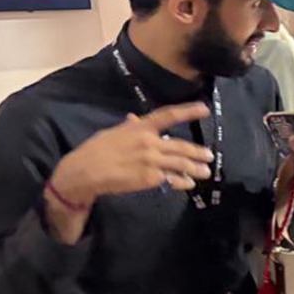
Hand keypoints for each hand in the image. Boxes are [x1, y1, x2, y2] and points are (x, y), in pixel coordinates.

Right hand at [50, 103, 214, 204]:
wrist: (84, 172)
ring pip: (180, 164)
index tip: (204, 109)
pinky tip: (188, 183)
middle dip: (197, 152)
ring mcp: (151, 161)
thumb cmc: (96, 150)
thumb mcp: (113, 133)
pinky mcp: (149, 178)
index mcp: (140, 128)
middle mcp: (149, 142)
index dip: (187, 111)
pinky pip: (172, 179)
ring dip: (195, 168)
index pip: (168, 115)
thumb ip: (129, 127)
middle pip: (180, 146)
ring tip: (205, 172)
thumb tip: (135, 118)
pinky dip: (182, 181)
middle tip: (209, 156)